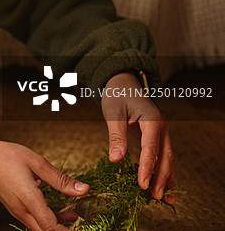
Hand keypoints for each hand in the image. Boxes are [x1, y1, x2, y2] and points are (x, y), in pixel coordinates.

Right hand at [0, 135, 88, 230]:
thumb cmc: (7, 155)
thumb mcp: (36, 162)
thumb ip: (60, 180)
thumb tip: (84, 190)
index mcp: (28, 198)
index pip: (50, 227)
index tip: (83, 227)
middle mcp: (21, 210)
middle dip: (63, 229)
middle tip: (80, 220)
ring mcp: (16, 211)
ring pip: (40, 228)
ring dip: (56, 226)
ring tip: (73, 215)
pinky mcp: (14, 210)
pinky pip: (33, 222)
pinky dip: (47, 221)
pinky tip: (57, 211)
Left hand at [101, 72, 175, 202]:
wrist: (123, 83)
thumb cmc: (117, 95)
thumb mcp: (113, 112)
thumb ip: (116, 135)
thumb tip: (117, 159)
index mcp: (151, 120)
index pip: (151, 148)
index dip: (147, 168)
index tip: (143, 184)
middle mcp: (161, 127)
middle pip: (165, 156)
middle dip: (161, 177)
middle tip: (155, 196)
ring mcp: (162, 132)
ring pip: (167, 158)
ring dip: (166, 178)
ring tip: (164, 198)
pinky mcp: (158, 136)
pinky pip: (163, 155)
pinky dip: (164, 171)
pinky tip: (163, 185)